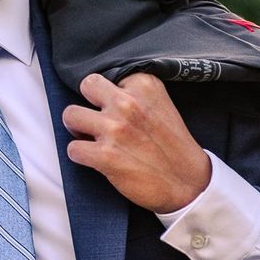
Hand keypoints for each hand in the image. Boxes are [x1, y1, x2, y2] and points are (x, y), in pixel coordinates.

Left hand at [62, 72, 211, 212]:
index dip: (108, 95)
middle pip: (86, 86)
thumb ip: (137, 93)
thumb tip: (105, 91)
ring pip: (70, 115)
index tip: (116, 109)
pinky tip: (94, 159)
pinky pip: (73, 148)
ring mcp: (115, 129)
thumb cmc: (173, 146)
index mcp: (145, 86)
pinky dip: (80, 155)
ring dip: (77, 129)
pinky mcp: (105, 156)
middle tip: (94, 118)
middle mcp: (128, 103)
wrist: (188, 183)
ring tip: (90, 138)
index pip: (107, 77)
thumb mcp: (162, 104)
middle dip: (87, 102)